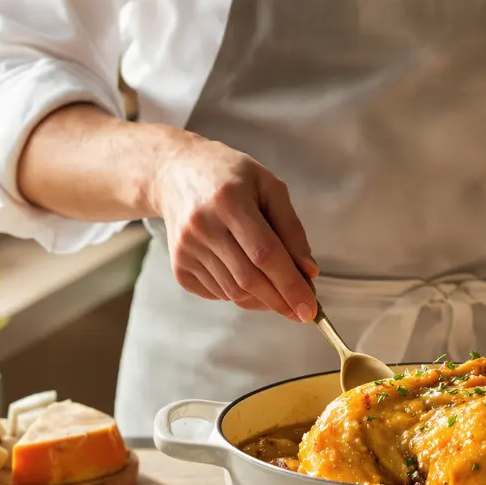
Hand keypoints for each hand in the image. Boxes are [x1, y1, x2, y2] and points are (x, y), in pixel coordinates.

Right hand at [151, 134, 318, 320]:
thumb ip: (291, 228)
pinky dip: (238, 294)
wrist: (175, 174)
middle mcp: (203, 226)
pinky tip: (245, 275)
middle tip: (301, 310)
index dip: (290, 285)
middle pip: (248, 280)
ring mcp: (186, 248)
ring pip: (233, 292)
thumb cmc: (230, 177)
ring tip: (275, 285)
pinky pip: (217, 293)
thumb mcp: (268, 187)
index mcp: (229, 200)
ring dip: (261, 298)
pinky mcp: (179, 266)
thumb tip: (308, 272)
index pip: (265, 254)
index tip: (309, 308)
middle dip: (280, 301)